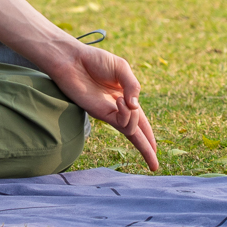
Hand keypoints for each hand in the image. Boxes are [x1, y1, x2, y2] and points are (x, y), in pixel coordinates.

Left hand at [44, 45, 159, 172]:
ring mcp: (108, 112)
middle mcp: (118, 108)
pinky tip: (119, 101)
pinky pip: (119, 123)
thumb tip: (136, 108)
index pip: (141, 120)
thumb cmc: (94, 60)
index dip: (149, 135)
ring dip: (133, 118)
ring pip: (130, 128)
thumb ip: (133, 86)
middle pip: (137, 133)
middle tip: (154, 167)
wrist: (71, 59)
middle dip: (147, 149)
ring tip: (122, 100)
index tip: (155, 151)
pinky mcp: (99, 113)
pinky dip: (125, 115)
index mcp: (125, 96)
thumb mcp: (121, 68)